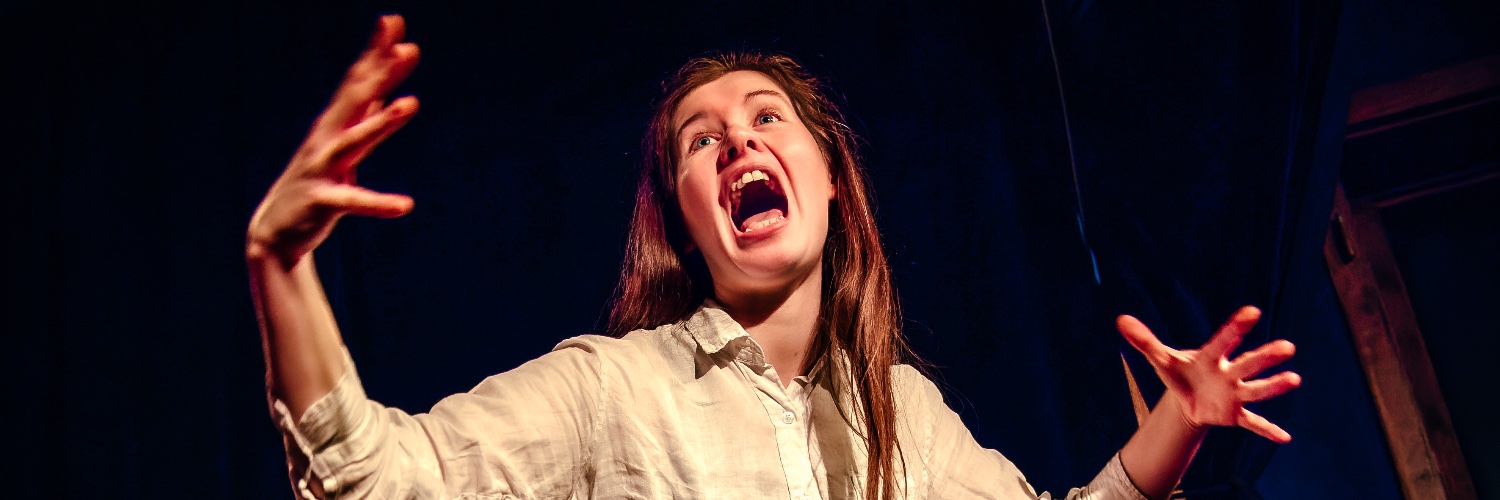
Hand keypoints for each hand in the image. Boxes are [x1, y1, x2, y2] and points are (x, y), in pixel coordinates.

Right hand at [247, 15, 420, 267]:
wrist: (276, 231)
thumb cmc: (317, 183)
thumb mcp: (344, 145)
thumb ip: (366, 117)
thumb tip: (387, 89)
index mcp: (335, 124)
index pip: (359, 81)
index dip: (376, 52)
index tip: (394, 21)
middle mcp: (327, 139)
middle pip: (356, 98)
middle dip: (379, 70)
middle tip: (405, 46)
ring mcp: (323, 167)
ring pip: (354, 140)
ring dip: (382, 123)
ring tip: (411, 103)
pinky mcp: (323, 201)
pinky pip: (353, 200)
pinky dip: (378, 203)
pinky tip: (405, 206)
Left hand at [1118, 306, 1300, 442]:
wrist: (1189, 398)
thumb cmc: (1181, 373)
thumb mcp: (1161, 360)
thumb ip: (1144, 341)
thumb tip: (1120, 320)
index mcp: (1211, 357)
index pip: (1223, 340)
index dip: (1236, 327)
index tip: (1252, 311)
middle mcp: (1229, 373)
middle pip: (1248, 363)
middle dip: (1265, 357)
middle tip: (1287, 347)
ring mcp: (1235, 394)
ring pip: (1256, 390)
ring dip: (1274, 386)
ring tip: (1294, 379)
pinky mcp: (1235, 415)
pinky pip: (1254, 424)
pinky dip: (1267, 430)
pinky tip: (1284, 438)